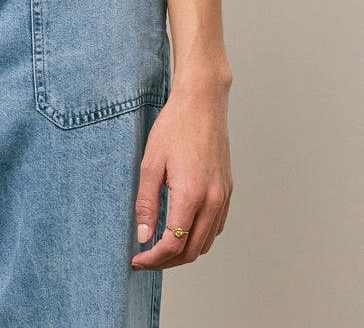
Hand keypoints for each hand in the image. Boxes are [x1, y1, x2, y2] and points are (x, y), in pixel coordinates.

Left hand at [131, 71, 232, 270]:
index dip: (153, 259)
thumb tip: (143, 236)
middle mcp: (213, 201)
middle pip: (191, 251)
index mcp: (192, 195)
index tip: (137, 260)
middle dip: (167, 261)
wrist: (202, 104)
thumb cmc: (174, 127)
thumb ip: (146, 203)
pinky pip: (216, 227)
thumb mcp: (151, 163)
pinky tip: (182, 230)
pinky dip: (199, 237)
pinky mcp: (228, 190)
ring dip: (184, 252)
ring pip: (206, 243)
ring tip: (161, 247)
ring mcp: (223, 197)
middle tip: (146, 258)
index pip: (173, 245)